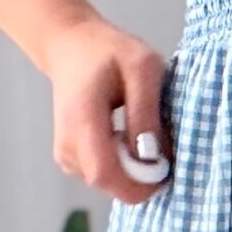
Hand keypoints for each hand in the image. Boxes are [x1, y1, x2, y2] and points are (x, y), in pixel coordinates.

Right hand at [40, 15, 173, 204]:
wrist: (70, 47)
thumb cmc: (108, 52)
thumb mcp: (142, 68)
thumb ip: (146, 112)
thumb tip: (154, 156)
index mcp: (82, 121)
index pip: (105, 174)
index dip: (139, 183)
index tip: (166, 169)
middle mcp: (67, 146)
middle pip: (109, 184)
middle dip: (142, 177)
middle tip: (162, 147)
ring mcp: (66, 155)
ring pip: (108, 183)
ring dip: (133, 170)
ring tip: (143, 134)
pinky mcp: (70, 159)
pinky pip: (104, 175)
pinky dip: (122, 165)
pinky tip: (127, 137)